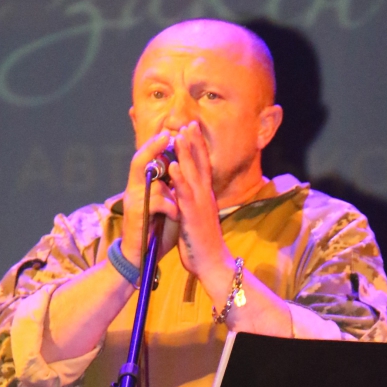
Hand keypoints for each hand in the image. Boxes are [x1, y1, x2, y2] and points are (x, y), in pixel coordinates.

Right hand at [120, 131, 180, 266]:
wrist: (141, 259)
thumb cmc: (156, 232)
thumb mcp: (168, 206)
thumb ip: (172, 189)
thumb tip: (183, 172)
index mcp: (143, 186)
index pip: (147, 158)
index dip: (158, 145)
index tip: (174, 132)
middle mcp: (134, 190)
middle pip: (140, 160)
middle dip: (154, 147)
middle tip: (169, 135)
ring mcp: (133, 201)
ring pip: (153, 182)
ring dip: (170, 191)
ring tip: (179, 205)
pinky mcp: (135, 214)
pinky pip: (157, 200)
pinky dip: (170, 207)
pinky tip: (176, 215)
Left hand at [169, 122, 234, 305]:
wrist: (213, 264)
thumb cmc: (203, 245)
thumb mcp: (200, 219)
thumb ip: (195, 205)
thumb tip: (190, 196)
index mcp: (205, 197)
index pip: (203, 167)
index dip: (198, 147)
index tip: (192, 129)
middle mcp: (205, 197)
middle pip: (200, 164)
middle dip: (194, 142)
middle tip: (189, 122)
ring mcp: (199, 205)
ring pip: (193, 174)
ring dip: (187, 153)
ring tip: (181, 135)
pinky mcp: (192, 216)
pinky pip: (184, 195)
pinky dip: (179, 179)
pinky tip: (173, 166)